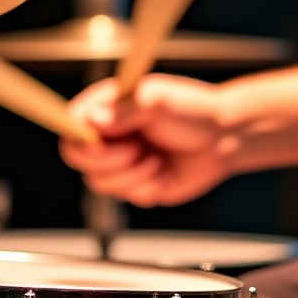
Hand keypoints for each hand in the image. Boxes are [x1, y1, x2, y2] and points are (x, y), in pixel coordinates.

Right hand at [60, 74, 231, 205]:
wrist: (225, 138)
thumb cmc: (195, 110)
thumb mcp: (159, 100)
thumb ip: (126, 110)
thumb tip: (94, 120)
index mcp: (109, 105)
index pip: (72, 123)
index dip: (80, 139)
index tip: (100, 145)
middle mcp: (109, 134)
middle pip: (77, 158)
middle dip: (109, 162)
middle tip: (137, 151)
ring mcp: (120, 160)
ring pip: (98, 183)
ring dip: (132, 176)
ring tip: (156, 160)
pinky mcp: (134, 183)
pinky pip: (125, 196)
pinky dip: (145, 188)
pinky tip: (163, 174)